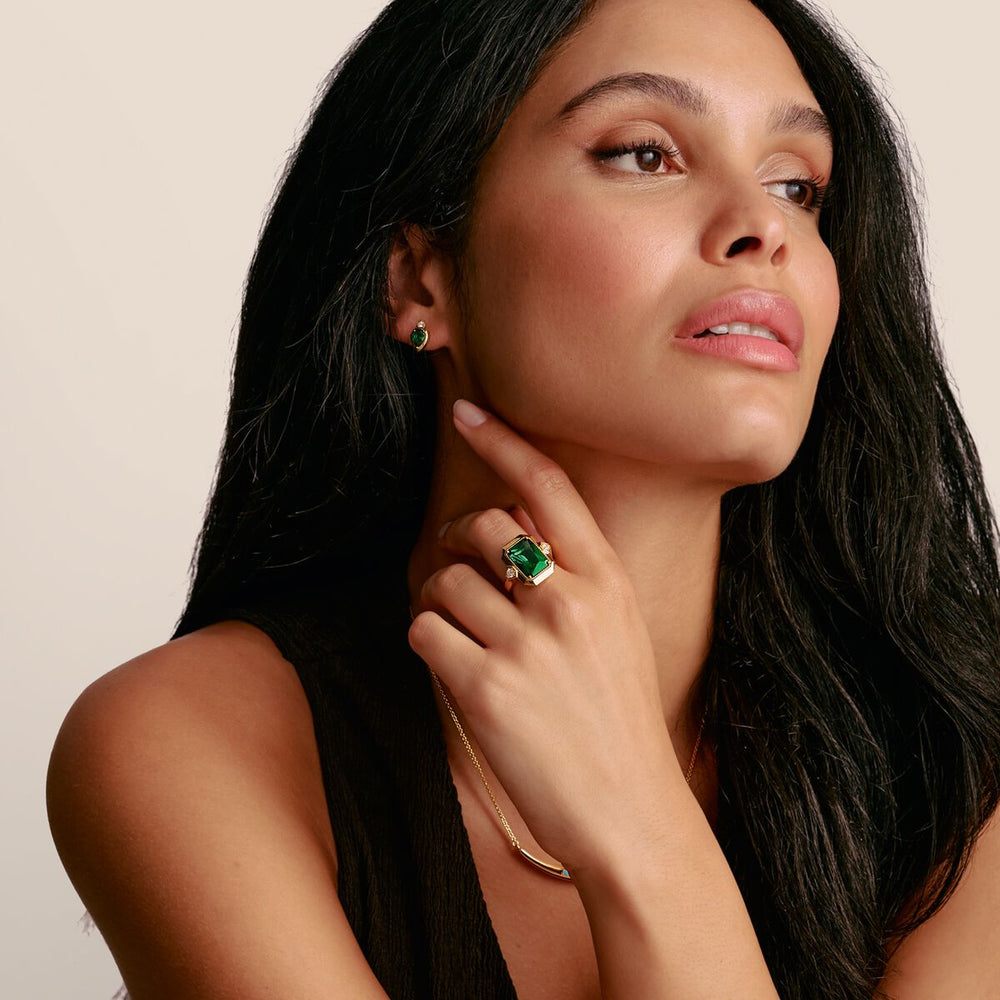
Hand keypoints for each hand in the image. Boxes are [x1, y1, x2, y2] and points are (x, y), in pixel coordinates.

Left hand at [407, 398, 685, 873]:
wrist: (630, 813)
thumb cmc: (619, 721)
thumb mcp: (618, 633)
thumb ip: (573, 578)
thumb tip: (508, 533)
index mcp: (608, 580)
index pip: (549, 488)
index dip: (505, 442)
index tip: (469, 413)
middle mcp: (569, 600)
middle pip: (480, 527)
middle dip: (457, 545)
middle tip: (463, 578)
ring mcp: (526, 644)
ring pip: (443, 579)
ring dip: (439, 601)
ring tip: (462, 634)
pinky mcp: (484, 688)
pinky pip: (424, 630)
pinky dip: (427, 641)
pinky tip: (454, 667)